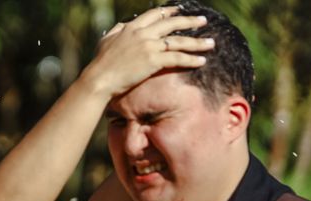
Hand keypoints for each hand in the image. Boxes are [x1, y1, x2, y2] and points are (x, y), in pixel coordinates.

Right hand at [80, 7, 214, 98]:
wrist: (99, 79)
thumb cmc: (100, 64)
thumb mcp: (106, 41)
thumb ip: (116, 31)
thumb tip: (122, 26)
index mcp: (131, 28)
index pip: (154, 15)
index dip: (168, 12)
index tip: (179, 11)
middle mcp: (142, 33)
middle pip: (171, 23)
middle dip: (189, 21)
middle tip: (202, 21)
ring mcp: (149, 46)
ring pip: (179, 41)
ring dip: (197, 42)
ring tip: (211, 42)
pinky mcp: (153, 61)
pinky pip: (177, 58)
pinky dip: (191, 59)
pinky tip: (202, 61)